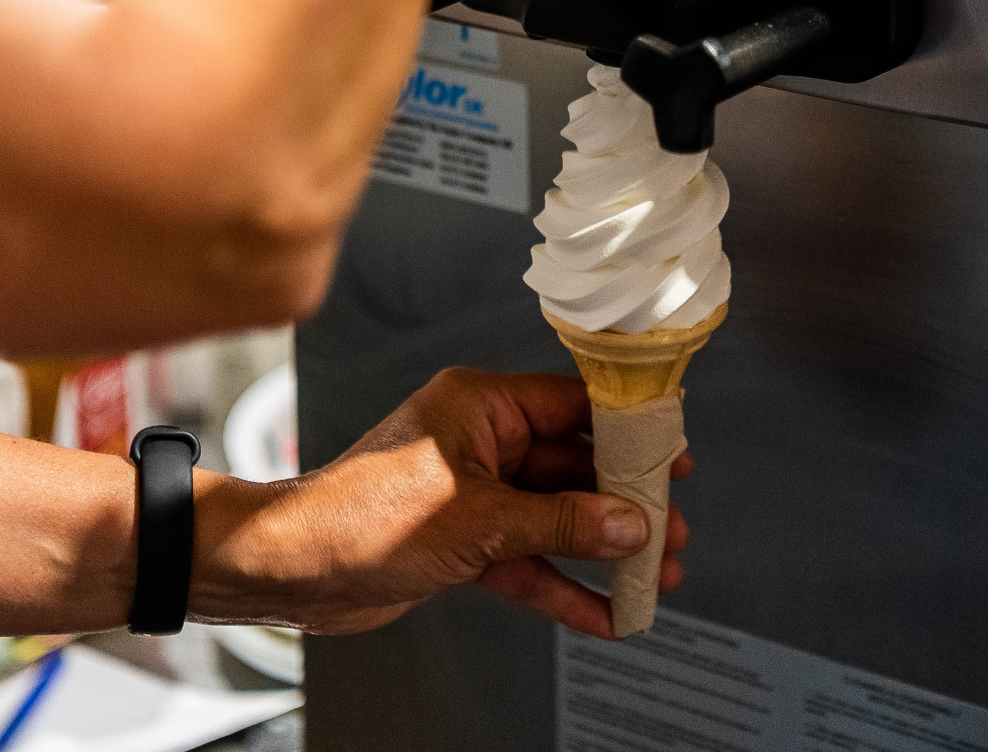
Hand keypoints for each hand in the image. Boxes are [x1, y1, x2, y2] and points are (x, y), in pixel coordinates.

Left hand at [192, 369, 690, 640]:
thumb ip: (558, 521)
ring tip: (650, 575)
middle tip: (667, 530)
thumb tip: (626, 522)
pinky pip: (527, 557)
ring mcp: (474, 491)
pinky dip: (561, 584)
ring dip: (600, 549)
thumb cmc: (358, 515)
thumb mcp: (476, 518)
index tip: (668, 453)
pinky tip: (598, 611)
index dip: (627, 432)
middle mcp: (482, 441)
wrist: (291, 572)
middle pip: (572, 467)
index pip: (574, 406)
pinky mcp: (464, 538)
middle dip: (622, 504)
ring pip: (555, 517)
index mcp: (482, 404)